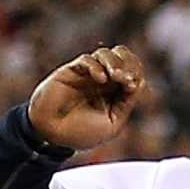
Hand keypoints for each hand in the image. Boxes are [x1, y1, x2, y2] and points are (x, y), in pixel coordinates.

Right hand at [28, 46, 146, 150]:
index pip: (133, 72)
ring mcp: (87, 74)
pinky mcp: (71, 71)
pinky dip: (96, 66)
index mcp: (116, 93)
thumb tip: (138, 82)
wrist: (51, 134)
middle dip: (128, 63)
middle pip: (123, 56)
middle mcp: (103, 80)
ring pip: (106, 53)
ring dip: (115, 62)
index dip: (136, 74)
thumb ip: (126, 104)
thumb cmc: (80, 133)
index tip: (132, 86)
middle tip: (125, 78)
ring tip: (116, 77)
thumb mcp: (112, 124)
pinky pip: (87, 59)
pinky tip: (100, 79)